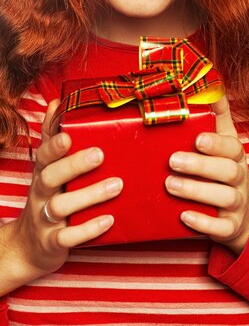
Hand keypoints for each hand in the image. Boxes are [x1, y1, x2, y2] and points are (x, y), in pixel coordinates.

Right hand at [12, 100, 122, 279]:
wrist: (29, 247)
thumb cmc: (47, 198)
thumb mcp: (47, 168)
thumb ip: (51, 137)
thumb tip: (55, 102)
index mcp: (43, 172)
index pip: (43, 154)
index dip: (53, 144)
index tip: (68, 135)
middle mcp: (40, 194)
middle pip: (50, 176)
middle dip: (74, 164)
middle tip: (100, 154)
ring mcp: (45, 218)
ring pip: (61, 205)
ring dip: (90, 195)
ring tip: (117, 185)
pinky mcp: (53, 242)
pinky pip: (67, 237)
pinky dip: (88, 229)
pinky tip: (109, 219)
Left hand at [165, 96, 248, 253]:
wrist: (246, 217)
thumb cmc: (227, 171)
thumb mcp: (227, 143)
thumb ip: (219, 116)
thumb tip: (213, 83)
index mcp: (237, 157)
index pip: (233, 147)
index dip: (217, 143)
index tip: (198, 138)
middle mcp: (241, 180)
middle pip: (228, 171)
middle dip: (201, 166)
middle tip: (172, 161)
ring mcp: (238, 205)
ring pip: (223, 198)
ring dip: (197, 191)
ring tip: (170, 184)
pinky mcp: (231, 228)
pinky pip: (221, 228)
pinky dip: (204, 223)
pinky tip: (184, 216)